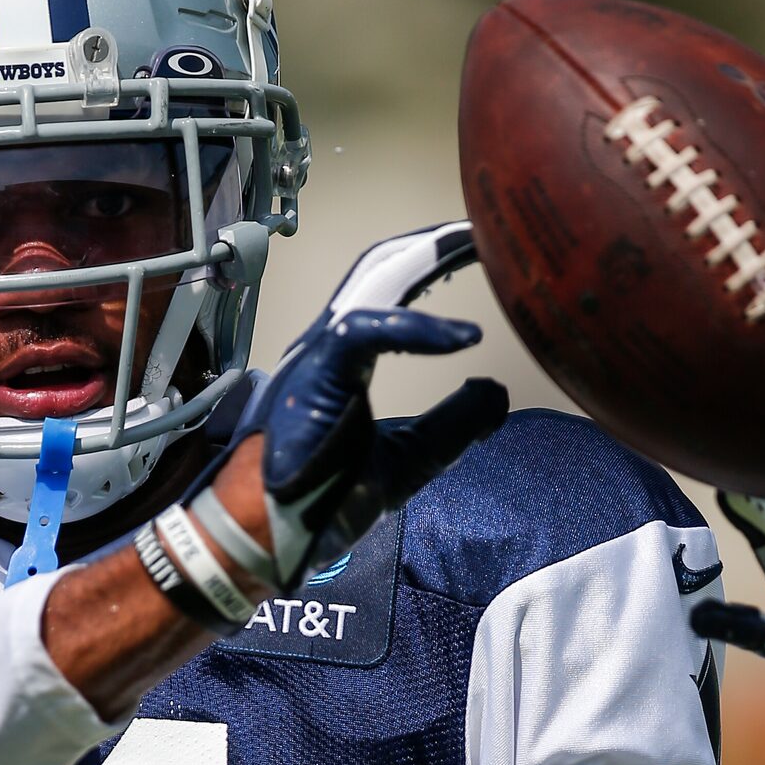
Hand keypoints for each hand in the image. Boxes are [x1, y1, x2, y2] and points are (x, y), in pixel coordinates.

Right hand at [192, 224, 508, 590]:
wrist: (267, 534)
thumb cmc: (318, 500)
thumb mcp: (408, 458)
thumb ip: (451, 425)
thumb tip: (497, 396)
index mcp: (344, 362)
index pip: (390, 292)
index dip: (431, 266)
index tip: (477, 250)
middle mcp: (328, 347)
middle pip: (382, 272)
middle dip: (432, 246)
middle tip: (482, 230)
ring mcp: (319, 355)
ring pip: (373, 284)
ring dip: (426, 260)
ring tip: (473, 245)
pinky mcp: (317, 372)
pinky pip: (368, 331)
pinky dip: (419, 330)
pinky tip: (463, 339)